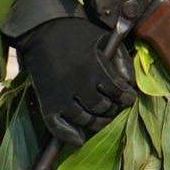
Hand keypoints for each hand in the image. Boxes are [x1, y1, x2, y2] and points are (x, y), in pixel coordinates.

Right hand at [15, 16, 132, 145]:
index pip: (117, 91)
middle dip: (112, 109)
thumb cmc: (76, 32)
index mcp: (93, 67)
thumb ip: (120, 59)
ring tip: (101, 118)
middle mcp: (77, 84)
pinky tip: (79, 139)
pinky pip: (56, 126)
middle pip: (101, 108)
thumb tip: (129, 82)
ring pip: (83, 119)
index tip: (128, 98)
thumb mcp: (103, 39)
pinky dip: (68, 135)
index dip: (126, 97)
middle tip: (114, 107)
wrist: (40, 30)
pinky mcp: (46, 101)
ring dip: (96, 123)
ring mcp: (60, 94)